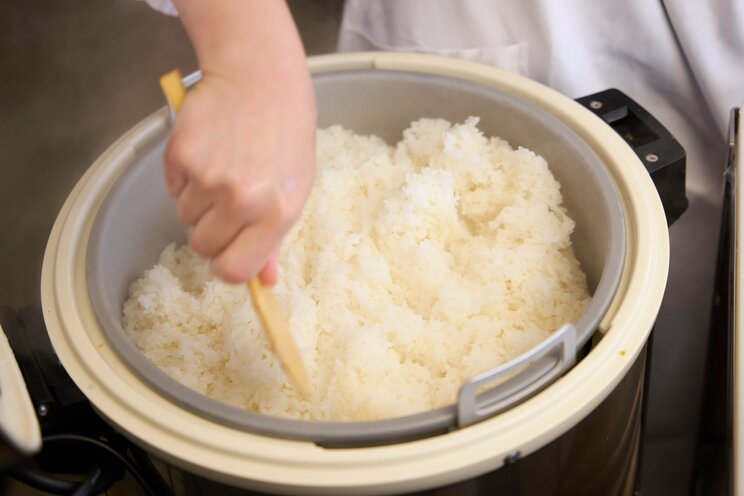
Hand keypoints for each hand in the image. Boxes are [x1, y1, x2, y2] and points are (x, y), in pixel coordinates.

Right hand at [164, 0, 315, 284]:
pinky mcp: (180, 156)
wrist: (260, 77)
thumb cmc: (286, 133)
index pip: (235, 270)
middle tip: (227, 203)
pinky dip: (183, 178)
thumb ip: (275, 237)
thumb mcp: (294, 188)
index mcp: (276, 213)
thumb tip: (266, 280)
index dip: (227, 266)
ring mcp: (207, 178)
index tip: (228, 254)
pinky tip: (207, 153)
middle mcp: (241, 200)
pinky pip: (172, 189)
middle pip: (203, 247)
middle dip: (211, 232)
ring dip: (198, 203)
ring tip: (222, 169)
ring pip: (185, 218)